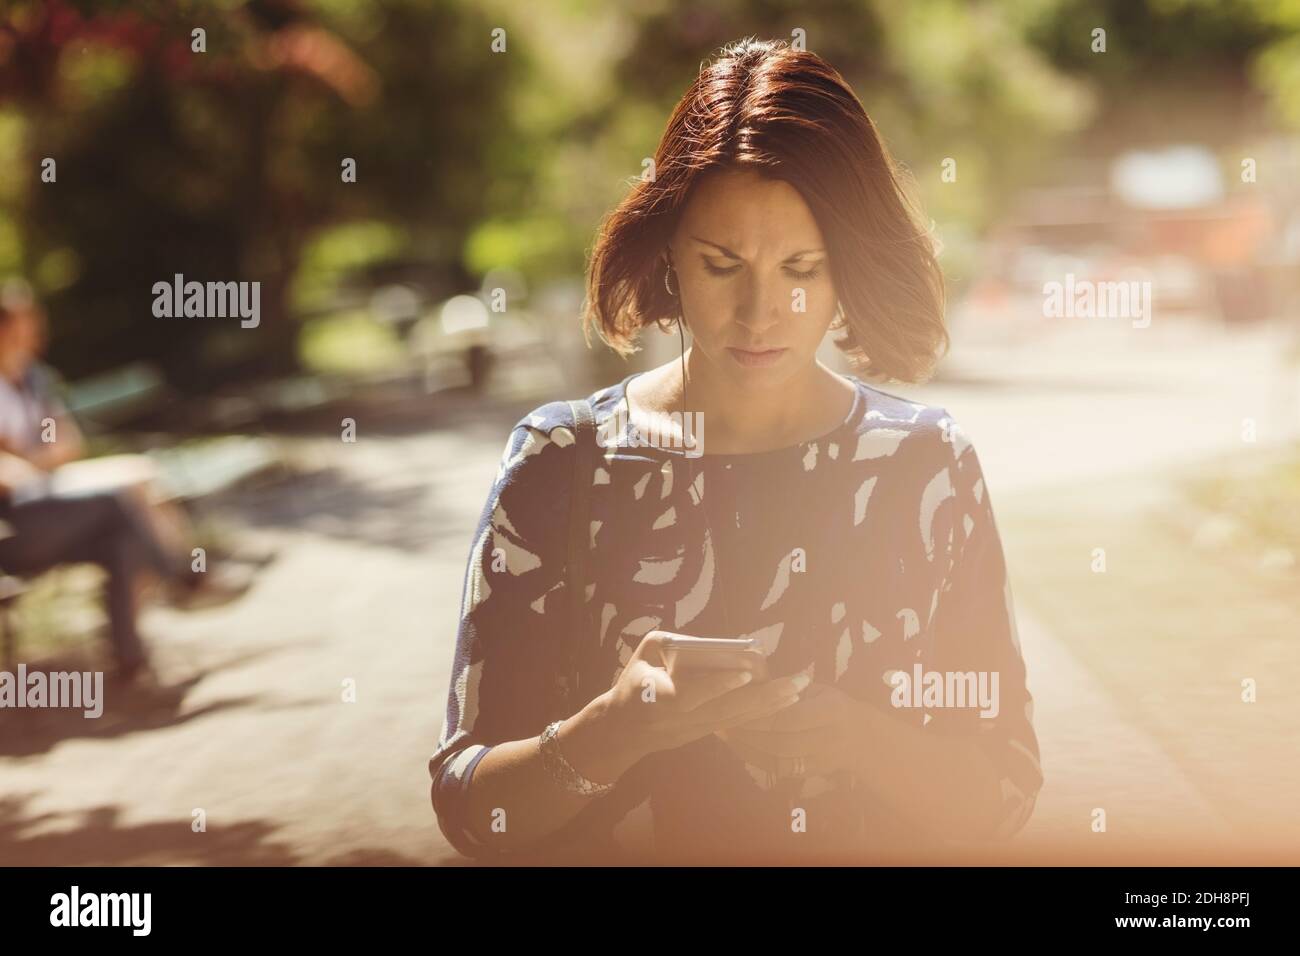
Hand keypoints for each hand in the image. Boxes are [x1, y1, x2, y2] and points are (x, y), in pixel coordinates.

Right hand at [601, 630, 808, 760]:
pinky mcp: (707, 733)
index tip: (744, 673)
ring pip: (739, 719)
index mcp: (661, 699)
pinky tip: (785, 700)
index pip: (692, 694)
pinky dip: (762, 711)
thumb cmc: (633, 684)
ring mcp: (698, 730)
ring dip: (771, 705)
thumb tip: (707, 642)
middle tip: (797, 682)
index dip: (718, 685)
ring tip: (799, 689)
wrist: (623, 731)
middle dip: (765, 696)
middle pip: (729, 710)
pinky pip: (739, 722)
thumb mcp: (643, 654)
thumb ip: (671, 641)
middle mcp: (683, 719)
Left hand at [717, 681, 868, 779]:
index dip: (761, 713)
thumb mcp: (820, 690)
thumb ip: (791, 688)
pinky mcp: (809, 774)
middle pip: (780, 741)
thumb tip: (755, 679)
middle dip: (748, 732)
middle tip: (721, 718)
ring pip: (775, 759)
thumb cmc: (835, 706)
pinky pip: (776, 769)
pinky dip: (753, 758)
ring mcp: (819, 761)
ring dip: (745, 747)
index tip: (737, 702)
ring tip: (722, 732)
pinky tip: (736, 746)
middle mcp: (827, 740)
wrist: (863, 740)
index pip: (790, 716)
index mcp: (831, 712)